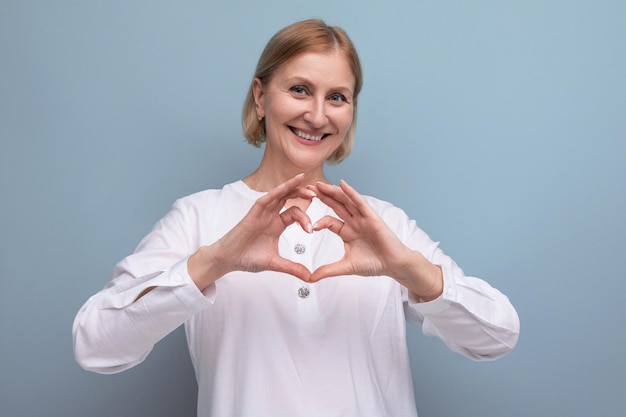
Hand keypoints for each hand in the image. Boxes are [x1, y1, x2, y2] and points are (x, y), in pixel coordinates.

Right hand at [189, 174, 314, 289]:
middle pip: (289, 198)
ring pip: (278, 194)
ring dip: (291, 187)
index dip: (305, 218)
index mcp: (277, 224)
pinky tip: (284, 186)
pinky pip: (265, 199)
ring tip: (303, 180)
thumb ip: (293, 268)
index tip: (312, 229)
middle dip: (302, 194)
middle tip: (316, 193)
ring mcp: (262, 213)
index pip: (294, 213)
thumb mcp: (275, 263)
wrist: (228, 260)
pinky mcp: (252, 213)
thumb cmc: (248, 258)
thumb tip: (310, 278)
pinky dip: (275, 192)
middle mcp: (270, 215)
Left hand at [307, 180, 442, 299]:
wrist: (393, 265)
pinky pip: (360, 202)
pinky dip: (351, 193)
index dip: (318, 221)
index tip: (308, 225)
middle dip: (322, 197)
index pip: (329, 221)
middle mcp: (354, 222)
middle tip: (307, 189)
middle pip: (335, 206)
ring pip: (345, 201)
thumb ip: (328, 270)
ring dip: (333, 192)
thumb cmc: (373, 264)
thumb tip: (310, 278)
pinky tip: (342, 184)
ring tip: (319, 184)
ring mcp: (362, 218)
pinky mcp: (372, 216)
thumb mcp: (346, 267)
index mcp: (347, 231)